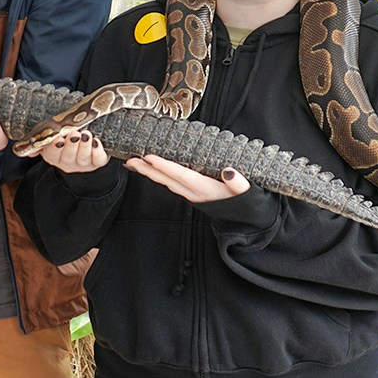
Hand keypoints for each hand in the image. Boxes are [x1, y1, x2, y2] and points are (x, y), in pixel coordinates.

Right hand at [35, 128, 109, 173]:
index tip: (57, 138)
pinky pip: (98, 159)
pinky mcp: (97, 162)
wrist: (87, 149)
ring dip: (84, 146)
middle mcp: (67, 162)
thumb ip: (42, 136)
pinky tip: (96, 142)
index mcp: (54, 156)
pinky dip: (98, 151)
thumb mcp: (53, 136)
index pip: (51, 154)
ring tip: (86, 134)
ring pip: (83, 157)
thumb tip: (25, 143)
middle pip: (67, 157)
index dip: (54, 148)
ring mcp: (83, 163)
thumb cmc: (66, 137)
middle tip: (74, 134)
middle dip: (70, 145)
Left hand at [126, 154, 249, 203]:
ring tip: (134, 163)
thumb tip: (229, 171)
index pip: (180, 175)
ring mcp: (191, 195)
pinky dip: (159, 176)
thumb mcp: (247, 192)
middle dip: (147, 170)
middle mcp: (194, 193)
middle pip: (166, 180)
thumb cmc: (246, 202)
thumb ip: (238, 182)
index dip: (164, 166)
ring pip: (166, 183)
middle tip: (130, 160)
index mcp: (205, 189)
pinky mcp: (192, 195)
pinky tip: (151, 170)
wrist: (246, 221)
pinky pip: (171, 184)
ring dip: (150, 173)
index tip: (148, 157)